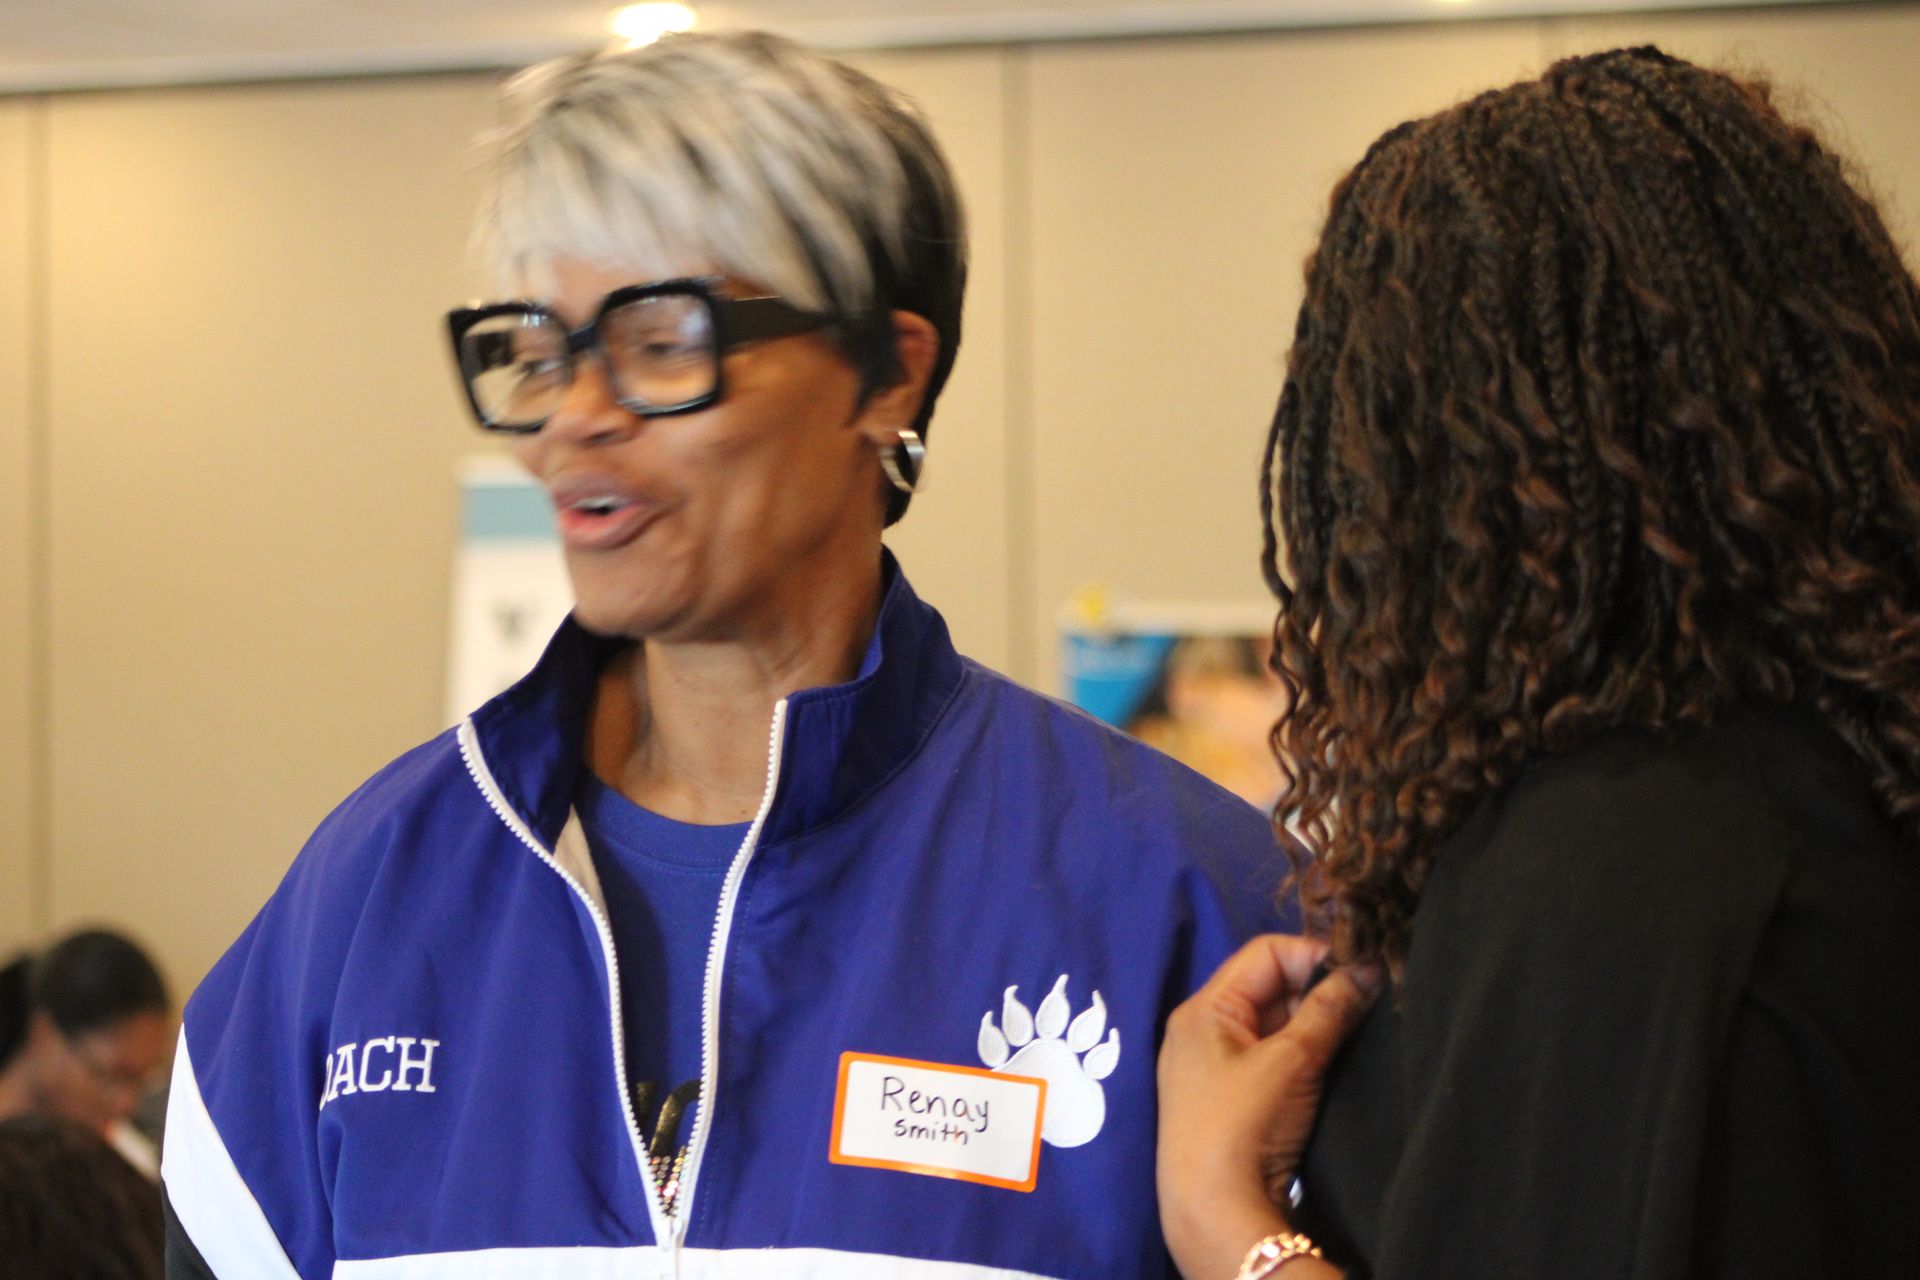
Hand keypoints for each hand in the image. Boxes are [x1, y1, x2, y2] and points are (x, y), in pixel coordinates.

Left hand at [1157, 935, 1380, 1277]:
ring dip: (1315, 1026)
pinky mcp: (1231, 1098)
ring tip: (1356, 1035)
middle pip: (1270, 987)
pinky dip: (1303, 1055)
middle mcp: (1203, 1028)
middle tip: (1366, 1007)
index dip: (1314, 956)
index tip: (1360, 975)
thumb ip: (1330, 1009)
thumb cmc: (1244, 1123)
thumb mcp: (1292, 1060)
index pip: (1266, 953)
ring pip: (1275, 1024)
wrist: (1215, 1212)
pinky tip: (1334, 1065)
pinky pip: (1271, 1057)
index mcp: (1204, 1008)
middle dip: (1319, 992)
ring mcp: (1214, 1065)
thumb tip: (1367, 968)